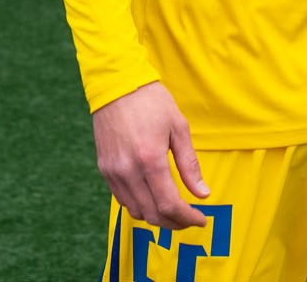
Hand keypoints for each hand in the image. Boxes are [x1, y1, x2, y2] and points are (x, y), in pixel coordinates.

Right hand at [92, 82, 210, 229]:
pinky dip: (140, 205)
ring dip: (157, 217)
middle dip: (175, 223)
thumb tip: (203, 194)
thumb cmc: (152, 102)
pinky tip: (153, 197)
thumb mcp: (179, 128)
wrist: (117, 84)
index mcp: (150, 159)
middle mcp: (128, 170)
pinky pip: (122, 199)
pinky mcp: (104, 169)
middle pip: (152, 214)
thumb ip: (190, 164)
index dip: (187, 218)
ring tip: (174, 209)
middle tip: (190, 218)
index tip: (201, 218)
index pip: (169, 204)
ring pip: (136, 211)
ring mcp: (113, 172)